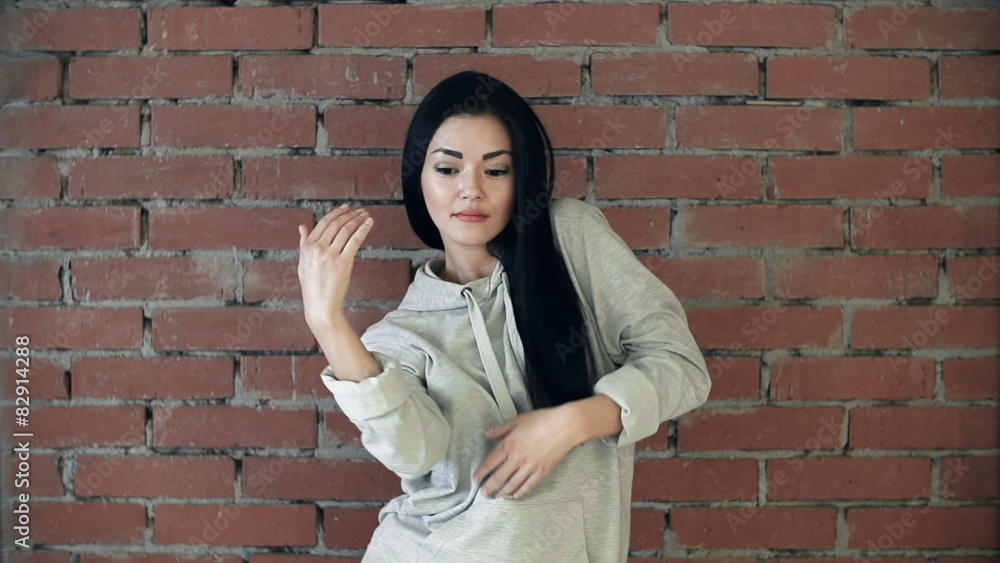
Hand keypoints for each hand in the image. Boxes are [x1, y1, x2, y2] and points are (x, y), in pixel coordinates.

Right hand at [297, 203, 373, 329]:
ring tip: (365, 214)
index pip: (323, 224)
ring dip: (357, 219)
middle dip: (349, 214)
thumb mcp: (303, 263)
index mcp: (307, 248)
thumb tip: (302, 226)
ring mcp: (331, 255)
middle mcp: (318, 248)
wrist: (321, 306)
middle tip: (359, 210)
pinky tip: (369, 223)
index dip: (336, 213)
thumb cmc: (312, 287)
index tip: (345, 208)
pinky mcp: (344, 262)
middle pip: (336, 224)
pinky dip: (363, 229)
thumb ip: (303, 243)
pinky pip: (355, 240)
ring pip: (346, 230)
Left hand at [473, 405, 581, 499]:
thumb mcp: (519, 420)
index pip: (491, 462)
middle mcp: (518, 458)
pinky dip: (520, 492)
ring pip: (513, 484)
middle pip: (499, 477)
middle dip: (490, 487)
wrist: (566, 426)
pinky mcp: (542, 472)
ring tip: (497, 496)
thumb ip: (501, 429)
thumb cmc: (542, 419)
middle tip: (484, 493)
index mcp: (510, 444)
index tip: (476, 479)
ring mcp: (531, 466)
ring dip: (503, 492)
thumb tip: (487, 434)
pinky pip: (528, 486)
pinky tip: (515, 495)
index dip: (482, 472)